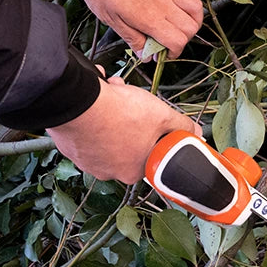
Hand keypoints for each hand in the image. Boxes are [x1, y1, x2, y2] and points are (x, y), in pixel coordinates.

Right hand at [47, 76, 201, 183]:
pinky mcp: (70, 147)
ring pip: (106, 135)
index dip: (153, 134)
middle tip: (132, 104)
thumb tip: (196, 132)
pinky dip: (93, 115)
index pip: (150, 155)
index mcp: (133, 171)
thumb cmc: (120, 114)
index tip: (151, 120)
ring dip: (113, 115)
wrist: (78, 102)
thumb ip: (181, 126)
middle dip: (132, 120)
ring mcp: (86, 160)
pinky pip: (86, 130)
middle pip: (128, 144)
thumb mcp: (162, 116)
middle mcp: (108, 171)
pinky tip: (97, 99)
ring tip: (114, 95)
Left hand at [65, 0, 203, 59]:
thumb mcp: (111, 21)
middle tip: (170, 39)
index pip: (178, 41)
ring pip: (195, 6)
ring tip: (182, 22)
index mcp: (150, 19)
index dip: (174, 52)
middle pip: (190, 27)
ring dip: (193, 18)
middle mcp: (164, 4)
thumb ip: (132, 39)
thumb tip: (146, 56)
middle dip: (184, 38)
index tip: (163, 53)